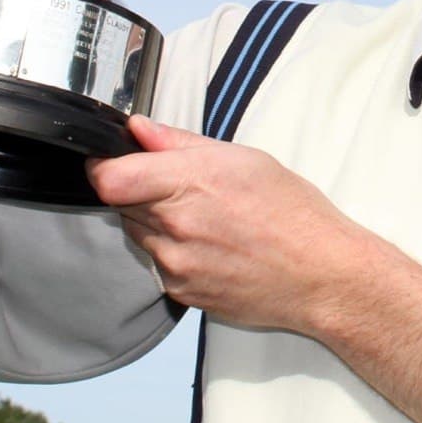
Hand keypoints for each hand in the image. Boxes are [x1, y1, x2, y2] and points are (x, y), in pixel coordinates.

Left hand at [88, 115, 363, 332]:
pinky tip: (211, 244)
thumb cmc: (293, 214)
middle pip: (120, 203)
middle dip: (137, 189)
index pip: (110, 179)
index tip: (109, 159)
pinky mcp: (180, 293)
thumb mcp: (243, 159)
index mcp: (189, 184)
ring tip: (204, 217)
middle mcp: (175, 228)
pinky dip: (173, 250)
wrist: (320, 275)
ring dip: (156, 221)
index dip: (101, 166)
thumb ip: (180, 143)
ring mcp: (175, 265)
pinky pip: (158, 263)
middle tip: (177, 185)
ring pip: (140, 234)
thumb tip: (140, 129)